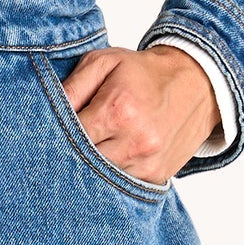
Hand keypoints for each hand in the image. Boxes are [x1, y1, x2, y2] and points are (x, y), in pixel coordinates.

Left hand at [58, 45, 221, 185]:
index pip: (69, 134)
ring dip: (90, 164)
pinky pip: (121, 182)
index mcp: (117, 109)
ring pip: (100, 175)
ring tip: (90, 145)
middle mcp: (135, 141)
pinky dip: (111, 173)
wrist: (197, 83)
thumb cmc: (144, 72)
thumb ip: (72, 85)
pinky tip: (110, 155)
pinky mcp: (157, 176)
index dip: (54, 132)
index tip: (47, 129)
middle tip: (60, 142)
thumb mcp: (104, 62)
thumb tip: (46, 109)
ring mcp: (148, 162)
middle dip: (69, 151)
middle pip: (82, 160)